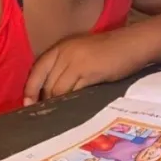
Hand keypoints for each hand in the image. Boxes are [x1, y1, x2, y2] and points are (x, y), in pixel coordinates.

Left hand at [24, 31, 144, 103]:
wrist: (133, 44)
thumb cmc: (109, 51)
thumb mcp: (82, 53)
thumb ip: (67, 67)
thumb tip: (52, 92)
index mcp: (61, 47)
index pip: (37, 69)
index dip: (30, 89)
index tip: (27, 105)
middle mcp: (65, 53)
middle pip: (47, 83)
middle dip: (45, 100)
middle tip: (46, 115)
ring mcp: (76, 62)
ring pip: (58, 90)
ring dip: (58, 104)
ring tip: (59, 116)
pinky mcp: (89, 71)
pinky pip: (74, 91)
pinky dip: (71, 102)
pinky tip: (74, 110)